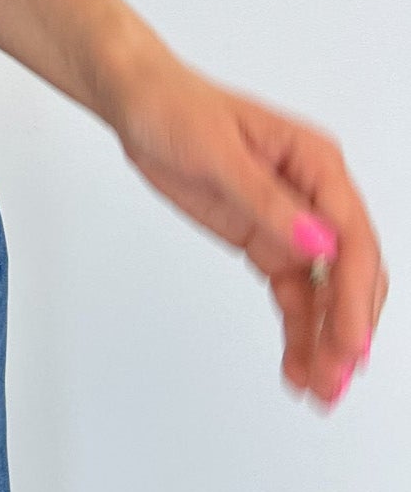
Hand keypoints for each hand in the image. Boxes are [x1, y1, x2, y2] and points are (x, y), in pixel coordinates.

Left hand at [110, 47, 388, 408]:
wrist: (137, 102)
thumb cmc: (175, 108)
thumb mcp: (216, 152)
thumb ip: (266, 199)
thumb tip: (318, 240)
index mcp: (316, 162)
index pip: (352, 237)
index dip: (353, 296)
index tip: (349, 344)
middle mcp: (313, 193)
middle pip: (348, 272)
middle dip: (346, 329)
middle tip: (334, 381)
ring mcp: (291, 220)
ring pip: (324, 292)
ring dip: (325, 340)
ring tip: (318, 389)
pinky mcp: (265, 238)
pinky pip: (294, 292)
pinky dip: (299, 330)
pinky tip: (296, 365)